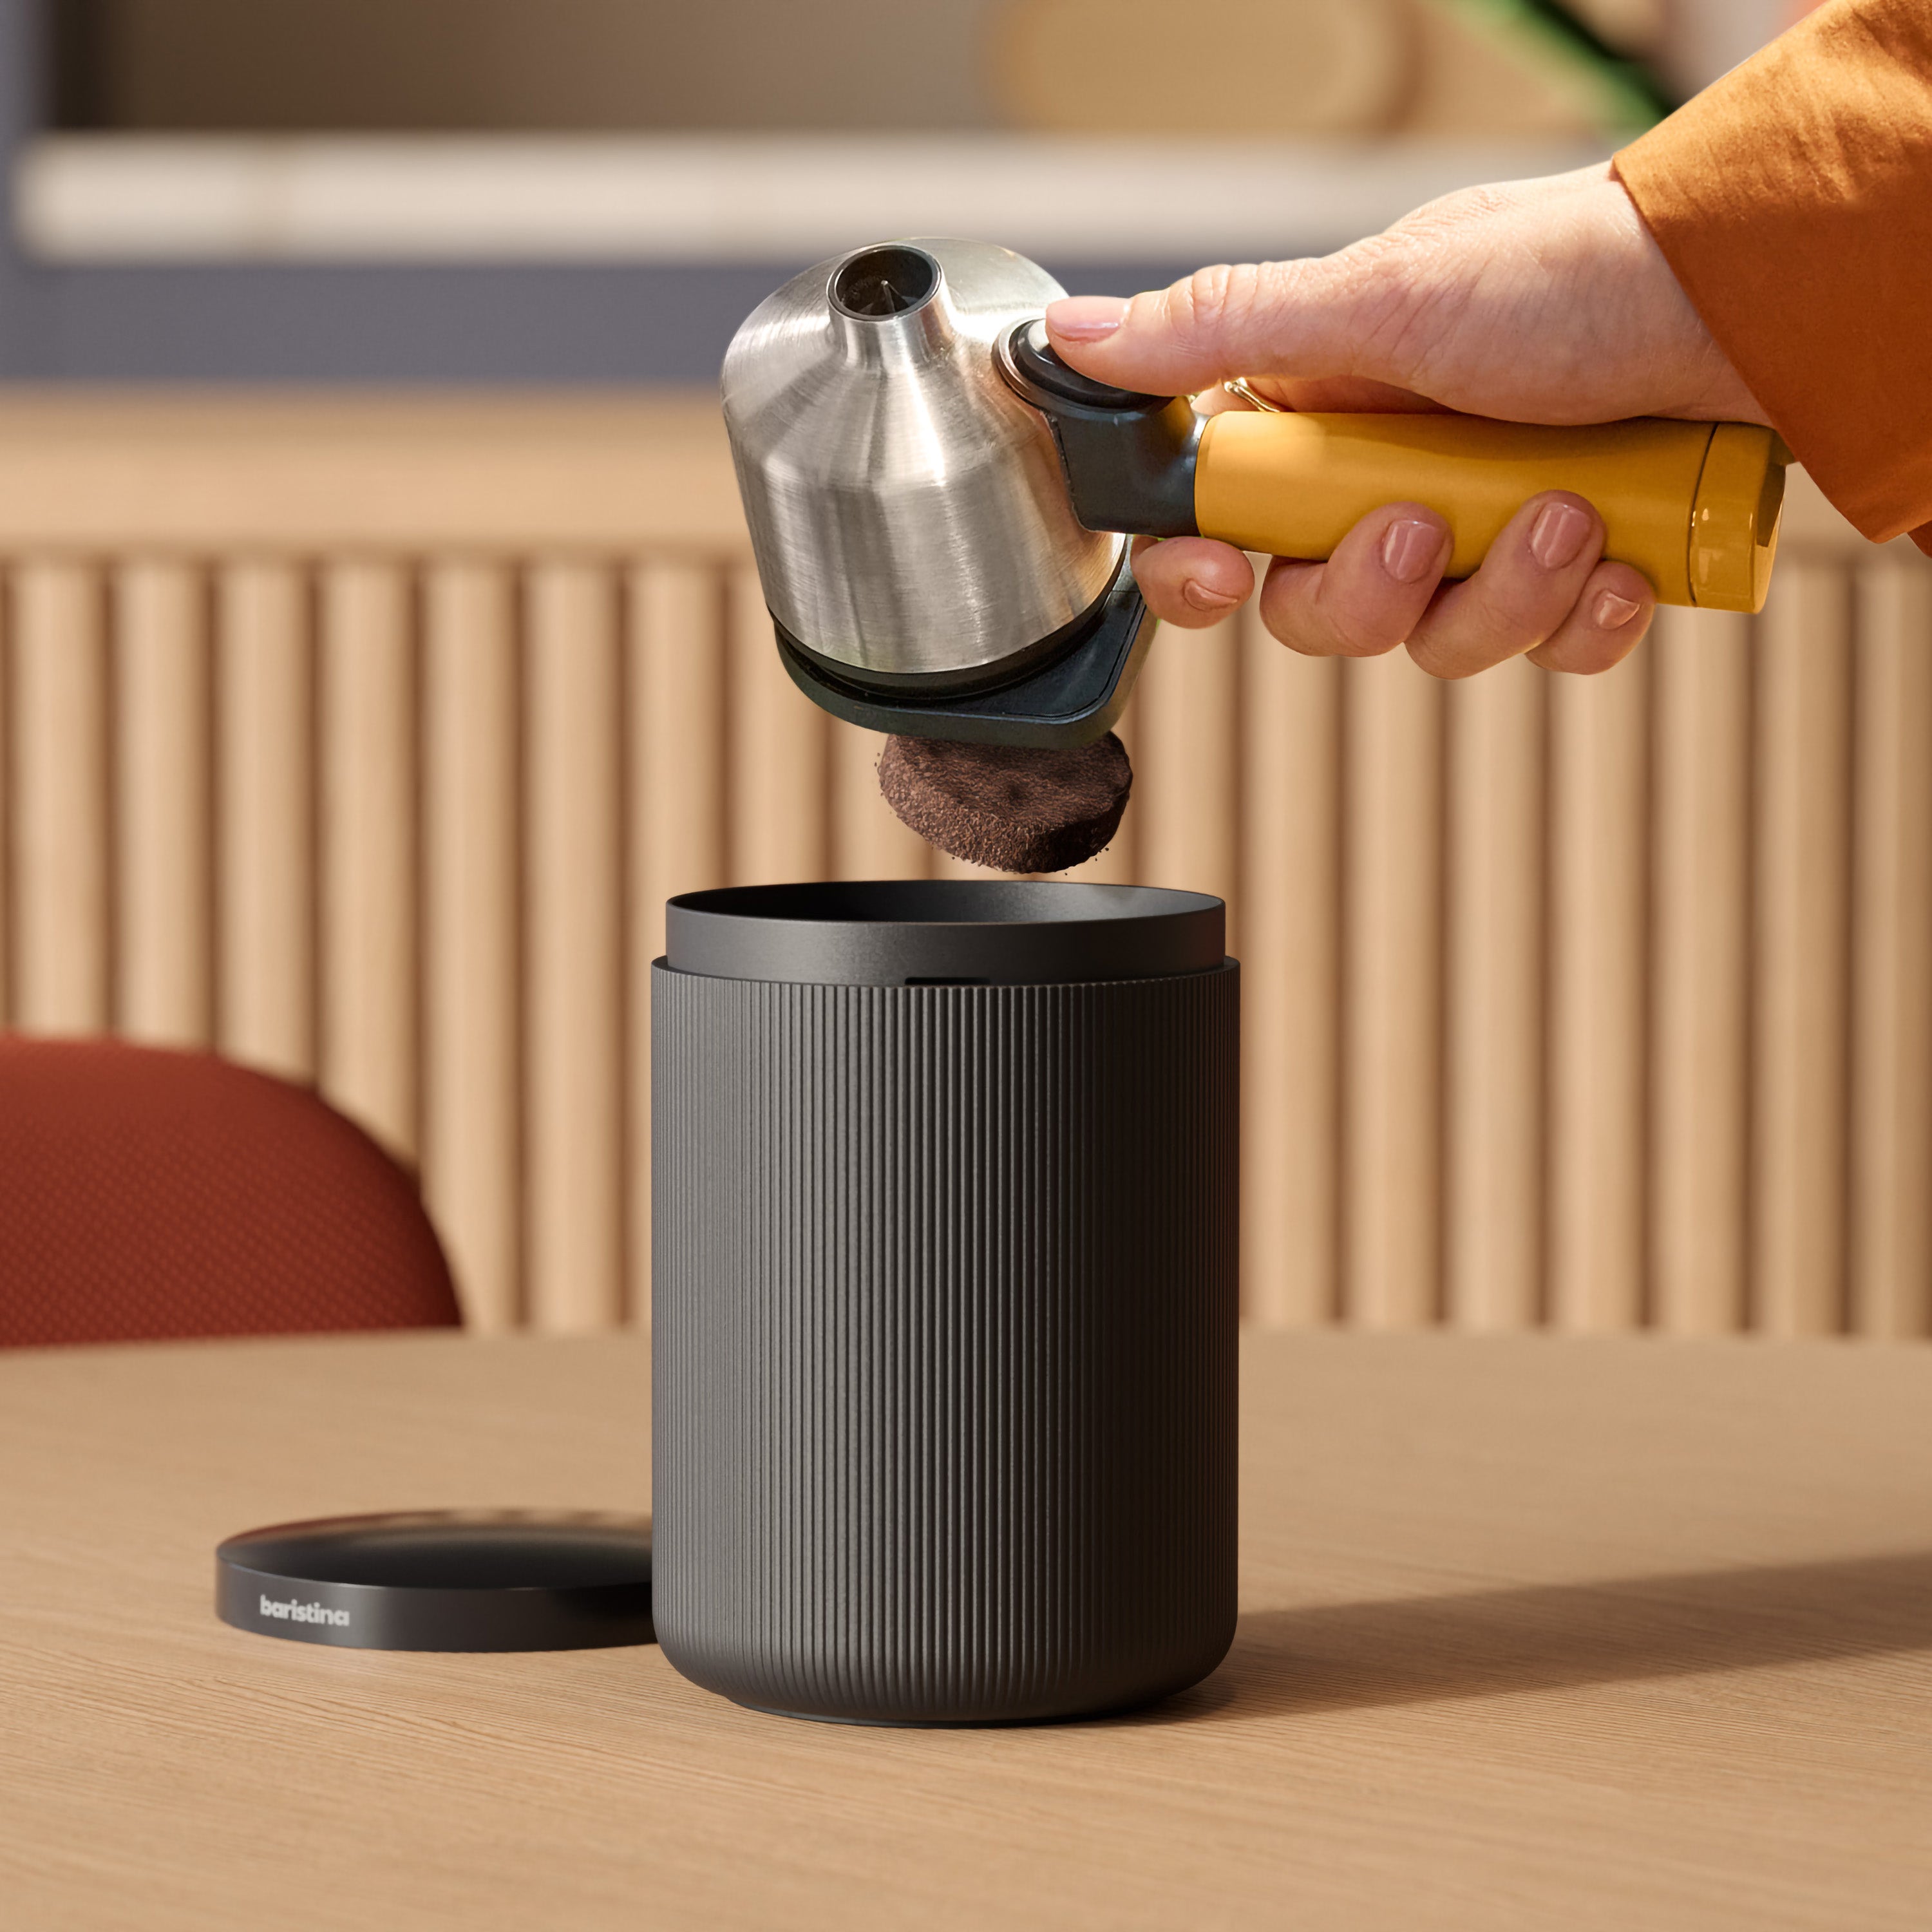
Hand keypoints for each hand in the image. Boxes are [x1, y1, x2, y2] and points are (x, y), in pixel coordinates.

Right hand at [1044, 164, 1768, 676]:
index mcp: (1326, 411)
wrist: (1755, 294)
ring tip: (1568, 512)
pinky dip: (1581, 620)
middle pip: (1322, 611)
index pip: (1220, 521)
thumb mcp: (1381, 298)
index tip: (1220, 574)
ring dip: (1503, 598)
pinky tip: (1619, 563)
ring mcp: (1485, 529)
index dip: (1202, 570)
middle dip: (1377, 591)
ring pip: (1439, 641)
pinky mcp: (1571, 568)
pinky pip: (1542, 649)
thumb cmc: (1576, 272)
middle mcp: (1395, 477)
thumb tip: (1081, 339)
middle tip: (1430, 525)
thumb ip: (1223, 333)